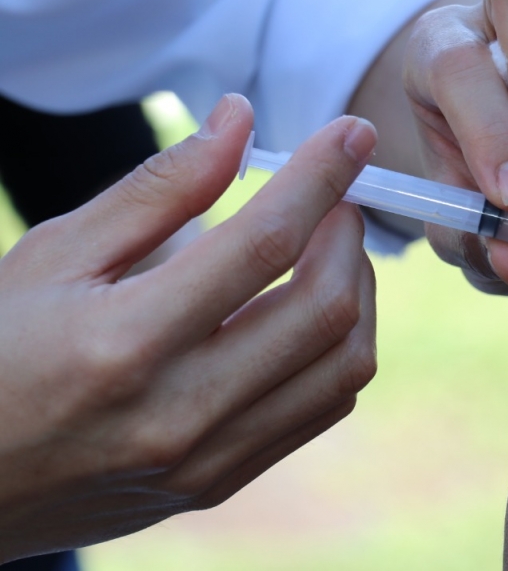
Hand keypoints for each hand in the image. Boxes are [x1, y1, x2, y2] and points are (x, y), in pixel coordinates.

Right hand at [0, 95, 377, 561]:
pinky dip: (337, 346)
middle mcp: (177, 412)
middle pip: (324, 311)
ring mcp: (206, 459)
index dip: (320, 178)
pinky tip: (308, 310)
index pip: (261, 244)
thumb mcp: (55, 254)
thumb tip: (239, 121)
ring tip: (329, 250)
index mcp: (125, 343)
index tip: (353, 133)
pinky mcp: (220, 481)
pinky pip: (321, 408)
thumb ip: (158, 188)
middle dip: (349, 236)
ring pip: (343, 368)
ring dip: (358, 292)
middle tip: (335, 198)